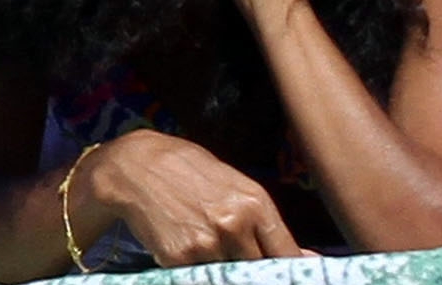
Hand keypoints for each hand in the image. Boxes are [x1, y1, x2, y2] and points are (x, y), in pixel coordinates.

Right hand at [74, 129, 310, 264]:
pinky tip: (192, 252)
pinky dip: (201, 273)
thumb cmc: (191, 172)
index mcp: (255, 203)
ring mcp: (206, 245)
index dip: (291, 270)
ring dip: (228, 270)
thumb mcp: (236, 188)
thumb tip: (304, 257)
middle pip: (259, 269)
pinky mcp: (179, 260)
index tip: (291, 276)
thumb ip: (265, 224)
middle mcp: (234, 225)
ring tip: (212, 247)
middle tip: (244, 259)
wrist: (137, 168)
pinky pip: (201, 278)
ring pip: (231, 277)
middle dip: (256, 270)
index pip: (286, 252)